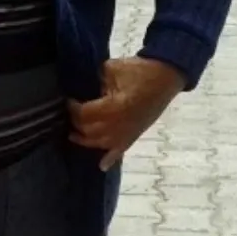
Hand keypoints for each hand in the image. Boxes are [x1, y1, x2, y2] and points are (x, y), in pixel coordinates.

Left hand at [68, 57, 184, 170]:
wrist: (167, 75)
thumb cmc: (140, 70)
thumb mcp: (113, 69)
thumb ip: (97, 81)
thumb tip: (85, 89)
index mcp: (115, 108)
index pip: (85, 114)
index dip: (73, 109)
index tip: (68, 101)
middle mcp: (120, 125)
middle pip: (90, 131)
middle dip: (77, 123)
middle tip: (71, 115)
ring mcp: (129, 132)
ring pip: (101, 144)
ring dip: (86, 140)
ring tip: (74, 134)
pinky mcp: (136, 134)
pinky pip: (121, 151)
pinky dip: (110, 159)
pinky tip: (102, 166)